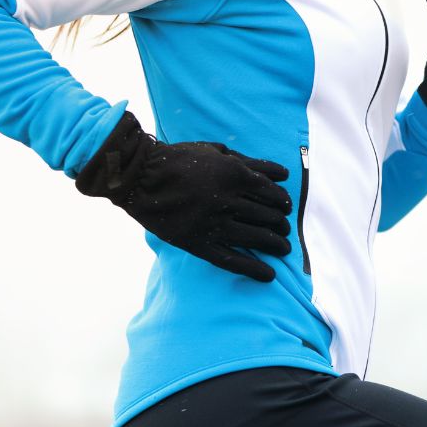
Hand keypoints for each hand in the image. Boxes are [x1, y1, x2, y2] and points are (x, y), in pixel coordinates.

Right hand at [75, 110, 292, 282]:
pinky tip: (269, 275)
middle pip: (268, 217)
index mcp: (235, 175)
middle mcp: (228, 201)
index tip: (285, 207)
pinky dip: (254, 269)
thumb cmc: (180, 159)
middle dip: (281, 224)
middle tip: (285, 228)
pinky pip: (232, 261)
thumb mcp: (217, 152)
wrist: (140, 178)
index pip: (273, 194)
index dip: (283, 202)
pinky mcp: (199, 244)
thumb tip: (283, 174)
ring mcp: (213, 224)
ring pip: (256, 238)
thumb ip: (251, 162)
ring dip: (276, 245)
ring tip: (284, 248)